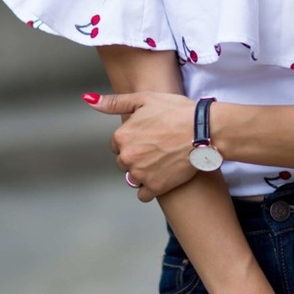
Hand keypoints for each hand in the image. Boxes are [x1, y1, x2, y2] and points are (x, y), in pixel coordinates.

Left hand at [83, 91, 197, 200]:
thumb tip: (89, 100)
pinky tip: (164, 174)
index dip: (133, 139)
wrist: (204, 130)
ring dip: (144, 171)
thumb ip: (114, 103)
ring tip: (163, 159)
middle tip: (158, 147)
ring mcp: (140, 174)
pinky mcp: (155, 187)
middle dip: (137, 156)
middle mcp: (127, 157)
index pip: (117, 145)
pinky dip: (152, 187)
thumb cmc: (177, 112)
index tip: (149, 135)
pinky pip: (144, 194)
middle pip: (124, 162)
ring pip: (134, 177)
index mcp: (122, 136)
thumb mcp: (145, 99)